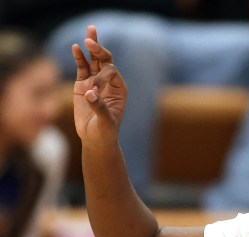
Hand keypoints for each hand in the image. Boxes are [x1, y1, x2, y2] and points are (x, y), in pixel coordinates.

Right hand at [73, 25, 126, 146]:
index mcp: (119, 89)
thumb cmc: (105, 133)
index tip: (93, 88)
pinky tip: (75, 47)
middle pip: (105, 60)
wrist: (95, 139)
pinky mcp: (83, 85)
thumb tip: (90, 94)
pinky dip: (79, 58)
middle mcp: (108, 83)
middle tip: (90, 39)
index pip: (111, 72)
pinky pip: (82, 68)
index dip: (102, 75)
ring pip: (93, 60)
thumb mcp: (106, 123)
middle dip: (99, 50)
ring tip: (90, 30)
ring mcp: (95, 82)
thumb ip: (100, 108)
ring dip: (91, 47)